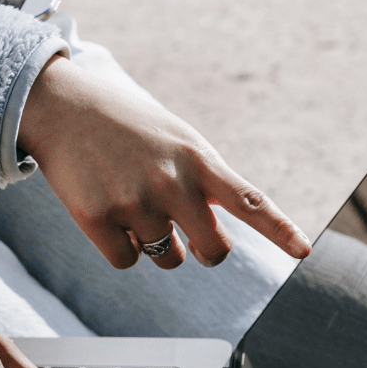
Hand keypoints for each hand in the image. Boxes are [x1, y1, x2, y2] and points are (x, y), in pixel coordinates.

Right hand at [18, 56, 311, 269]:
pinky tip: (106, 209)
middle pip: (212, 250)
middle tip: (189, 237)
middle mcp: (171, 182)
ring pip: (165, 258)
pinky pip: (126, 261)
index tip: (304, 251)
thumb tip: (209, 243)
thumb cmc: (127, 127)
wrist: (63, 106)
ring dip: (154, 243)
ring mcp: (134, 202)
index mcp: (198, 159)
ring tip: (131, 199)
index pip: (249, 201)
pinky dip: (120, 246)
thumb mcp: (175, 139)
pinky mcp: (97, 218)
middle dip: (204, 251)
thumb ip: (202, 182)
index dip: (279, 229)